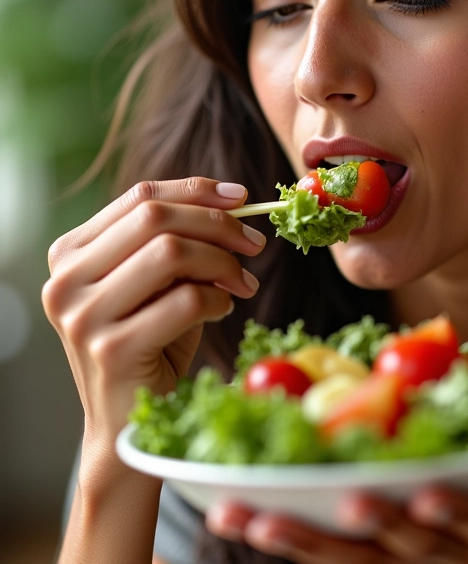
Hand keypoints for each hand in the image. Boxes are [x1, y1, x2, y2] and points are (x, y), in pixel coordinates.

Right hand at [42, 177, 263, 454]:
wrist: (127, 422)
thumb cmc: (151, 343)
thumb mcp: (159, 283)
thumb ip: (179, 242)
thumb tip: (234, 203)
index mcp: (72, 253)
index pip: (140, 197)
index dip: (197, 190)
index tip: (241, 197)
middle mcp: (66, 279)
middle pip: (156, 217)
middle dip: (218, 225)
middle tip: (254, 244)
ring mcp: (83, 316)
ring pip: (171, 252)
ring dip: (222, 263)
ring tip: (243, 284)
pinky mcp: (111, 350)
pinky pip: (184, 301)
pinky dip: (217, 300)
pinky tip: (224, 310)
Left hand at [207, 379, 467, 562]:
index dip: (451, 515)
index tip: (422, 497)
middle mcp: (446, 551)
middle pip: (392, 549)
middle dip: (343, 531)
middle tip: (290, 508)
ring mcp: (406, 555)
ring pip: (345, 556)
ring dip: (290, 536)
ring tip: (232, 514)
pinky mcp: (376, 548)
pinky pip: (328, 547)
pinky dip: (285, 531)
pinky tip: (237, 511)